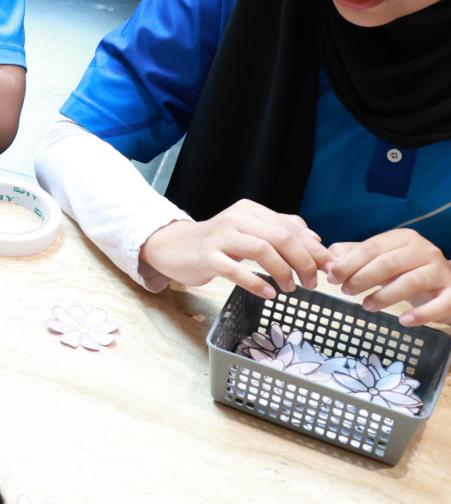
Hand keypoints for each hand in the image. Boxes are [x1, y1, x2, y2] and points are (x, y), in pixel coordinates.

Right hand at [139, 199, 327, 296]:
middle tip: (312, 282)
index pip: (291, 228)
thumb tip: (315, 240)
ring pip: (262, 250)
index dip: (314, 249)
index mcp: (250, 211)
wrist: (173, 247)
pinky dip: (255, 282)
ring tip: (291, 289)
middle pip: (281, 237)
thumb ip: (280, 230)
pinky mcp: (206, 256)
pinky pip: (235, 269)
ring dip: (283, 272)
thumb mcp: (249, 231)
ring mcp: (220, 237)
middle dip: (303, 262)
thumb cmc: (216, 243)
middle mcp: (236, 219)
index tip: (329, 268)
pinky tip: (269, 292)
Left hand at [326, 229, 450, 325]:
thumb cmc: (407, 272)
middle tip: (346, 291)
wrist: (446, 286)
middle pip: (388, 263)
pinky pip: (438, 305)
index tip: (333, 277)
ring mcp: (441, 272)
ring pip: (411, 281)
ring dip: (384, 296)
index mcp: (404, 239)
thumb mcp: (381, 260)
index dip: (349, 263)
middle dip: (362, 278)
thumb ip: (354, 256)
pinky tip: (403, 321)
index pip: (372, 247)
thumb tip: (329, 261)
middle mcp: (425, 251)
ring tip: (366, 305)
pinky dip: (420, 314)